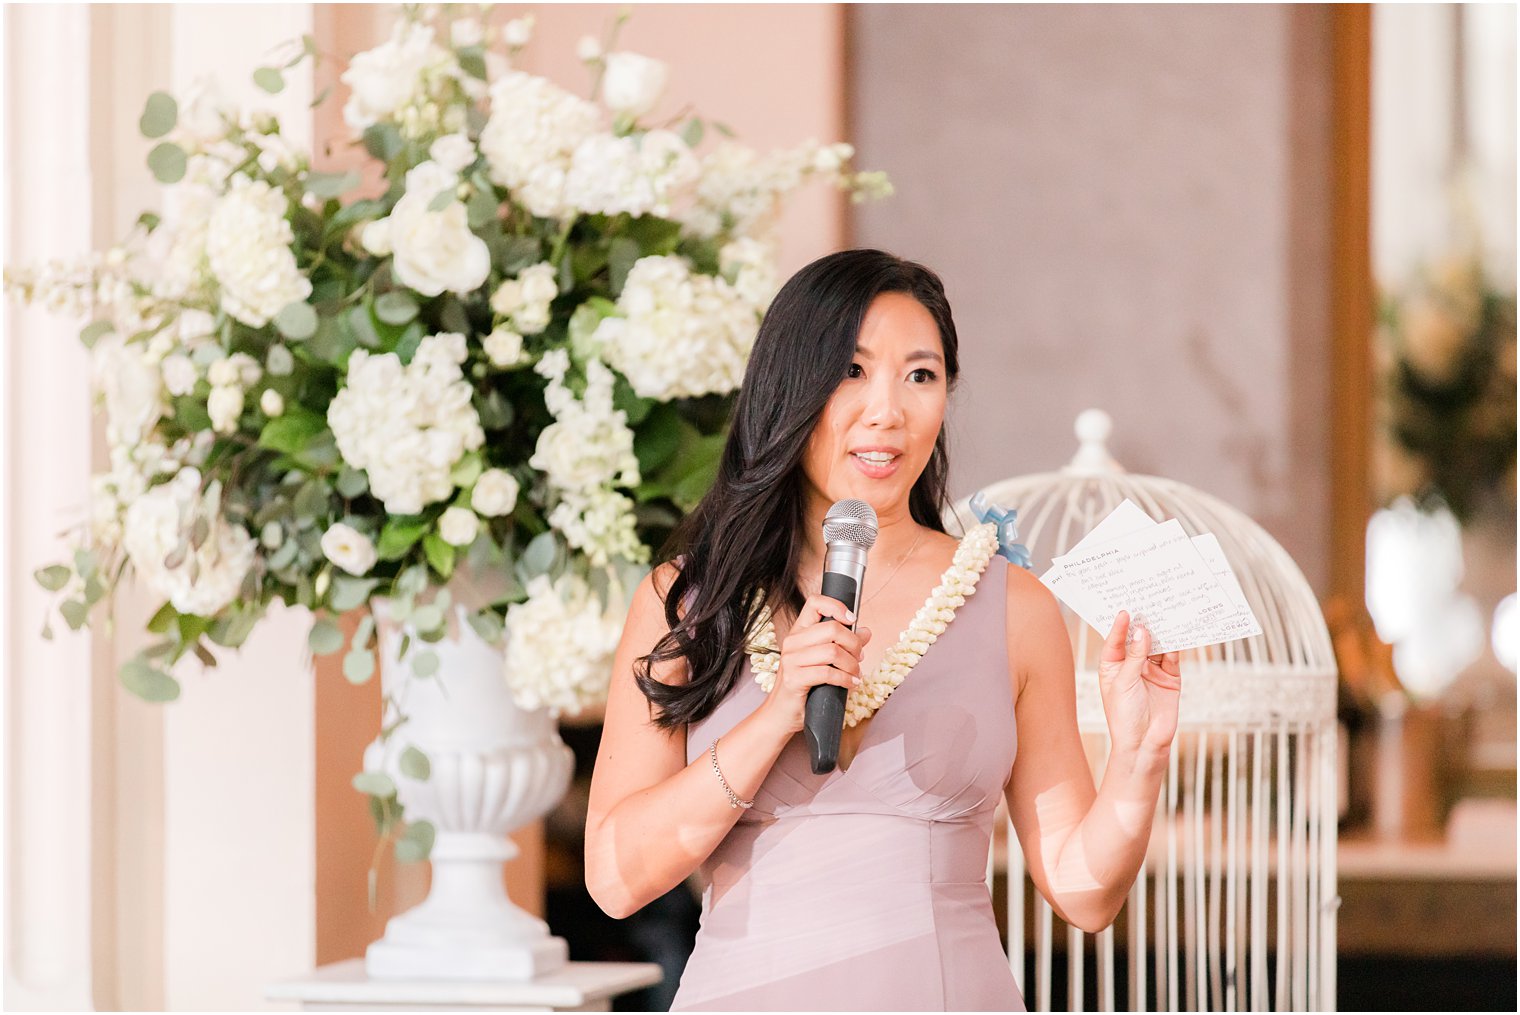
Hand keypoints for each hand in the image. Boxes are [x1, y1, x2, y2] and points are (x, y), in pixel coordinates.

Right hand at [757, 594, 871, 736]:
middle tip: (859, 657)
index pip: (815, 603)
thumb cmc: (803, 688)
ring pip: (833, 651)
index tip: (851, 619)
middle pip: (832, 628)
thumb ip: (844, 645)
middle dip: (854, 643)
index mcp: (799, 632)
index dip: (836, 606)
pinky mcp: (794, 678)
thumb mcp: (824, 662)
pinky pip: (828, 673)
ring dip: (852, 664)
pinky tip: (850, 684)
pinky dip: (845, 679)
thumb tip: (866, 632)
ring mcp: (791, 660)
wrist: (781, 714)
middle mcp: (792, 642)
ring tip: (856, 674)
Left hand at [1098, 611, 1181, 759]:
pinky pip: (1173, 657)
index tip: (1125, 611)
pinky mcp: (1170, 678)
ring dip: (1160, 632)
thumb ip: (1135, 656)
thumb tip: (1143, 631)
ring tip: (1164, 613)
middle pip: (1137, 640)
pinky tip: (1178, 631)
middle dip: (1142, 624)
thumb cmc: (1124, 715)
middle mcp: (1131, 666)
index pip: (1115, 642)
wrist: (1144, 743)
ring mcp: (1151, 671)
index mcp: (1112, 667)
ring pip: (1156, 646)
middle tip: (1148, 604)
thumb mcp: (1124, 682)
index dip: (1120, 626)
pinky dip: (1175, 645)